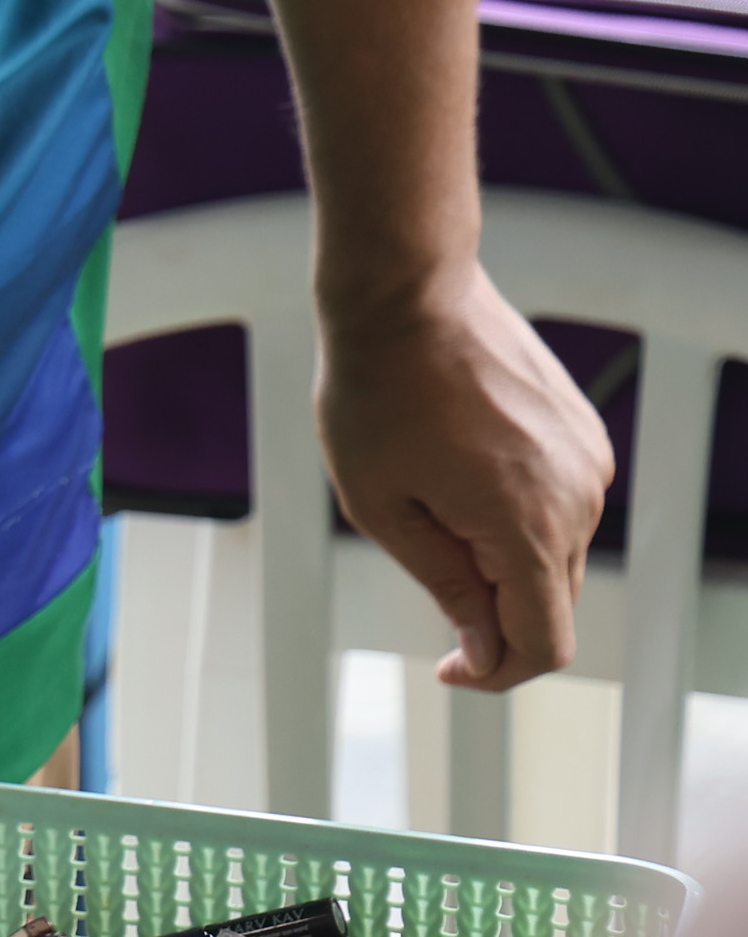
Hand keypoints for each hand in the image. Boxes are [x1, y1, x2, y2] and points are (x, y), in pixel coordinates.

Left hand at [317, 261, 613, 687]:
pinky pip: (559, 502)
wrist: (405, 292)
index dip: (497, 672)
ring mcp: (589, 463)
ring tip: (431, 491)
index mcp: (527, 526)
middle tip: (424, 564)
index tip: (450, 666)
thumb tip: (487, 652)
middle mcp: (578, 499)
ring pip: (555, 552)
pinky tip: (459, 463)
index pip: (545, 642)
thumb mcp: (382, 506)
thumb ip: (446, 586)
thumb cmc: (374, 390)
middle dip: (493, 610)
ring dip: (503, 552)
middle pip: (552, 602)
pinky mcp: (584, 435)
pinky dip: (517, 510)